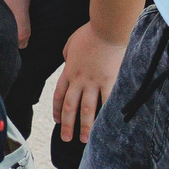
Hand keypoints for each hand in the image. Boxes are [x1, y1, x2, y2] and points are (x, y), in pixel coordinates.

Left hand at [52, 22, 125, 142]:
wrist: (108, 28)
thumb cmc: (90, 33)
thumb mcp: (71, 44)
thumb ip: (69, 55)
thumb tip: (69, 60)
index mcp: (68, 72)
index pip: (59, 95)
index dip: (57, 110)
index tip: (57, 121)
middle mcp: (79, 80)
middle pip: (70, 107)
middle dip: (67, 125)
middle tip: (66, 139)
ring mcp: (95, 82)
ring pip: (87, 109)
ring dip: (85, 126)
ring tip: (84, 139)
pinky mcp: (111, 81)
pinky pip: (107, 102)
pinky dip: (106, 115)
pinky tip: (106, 126)